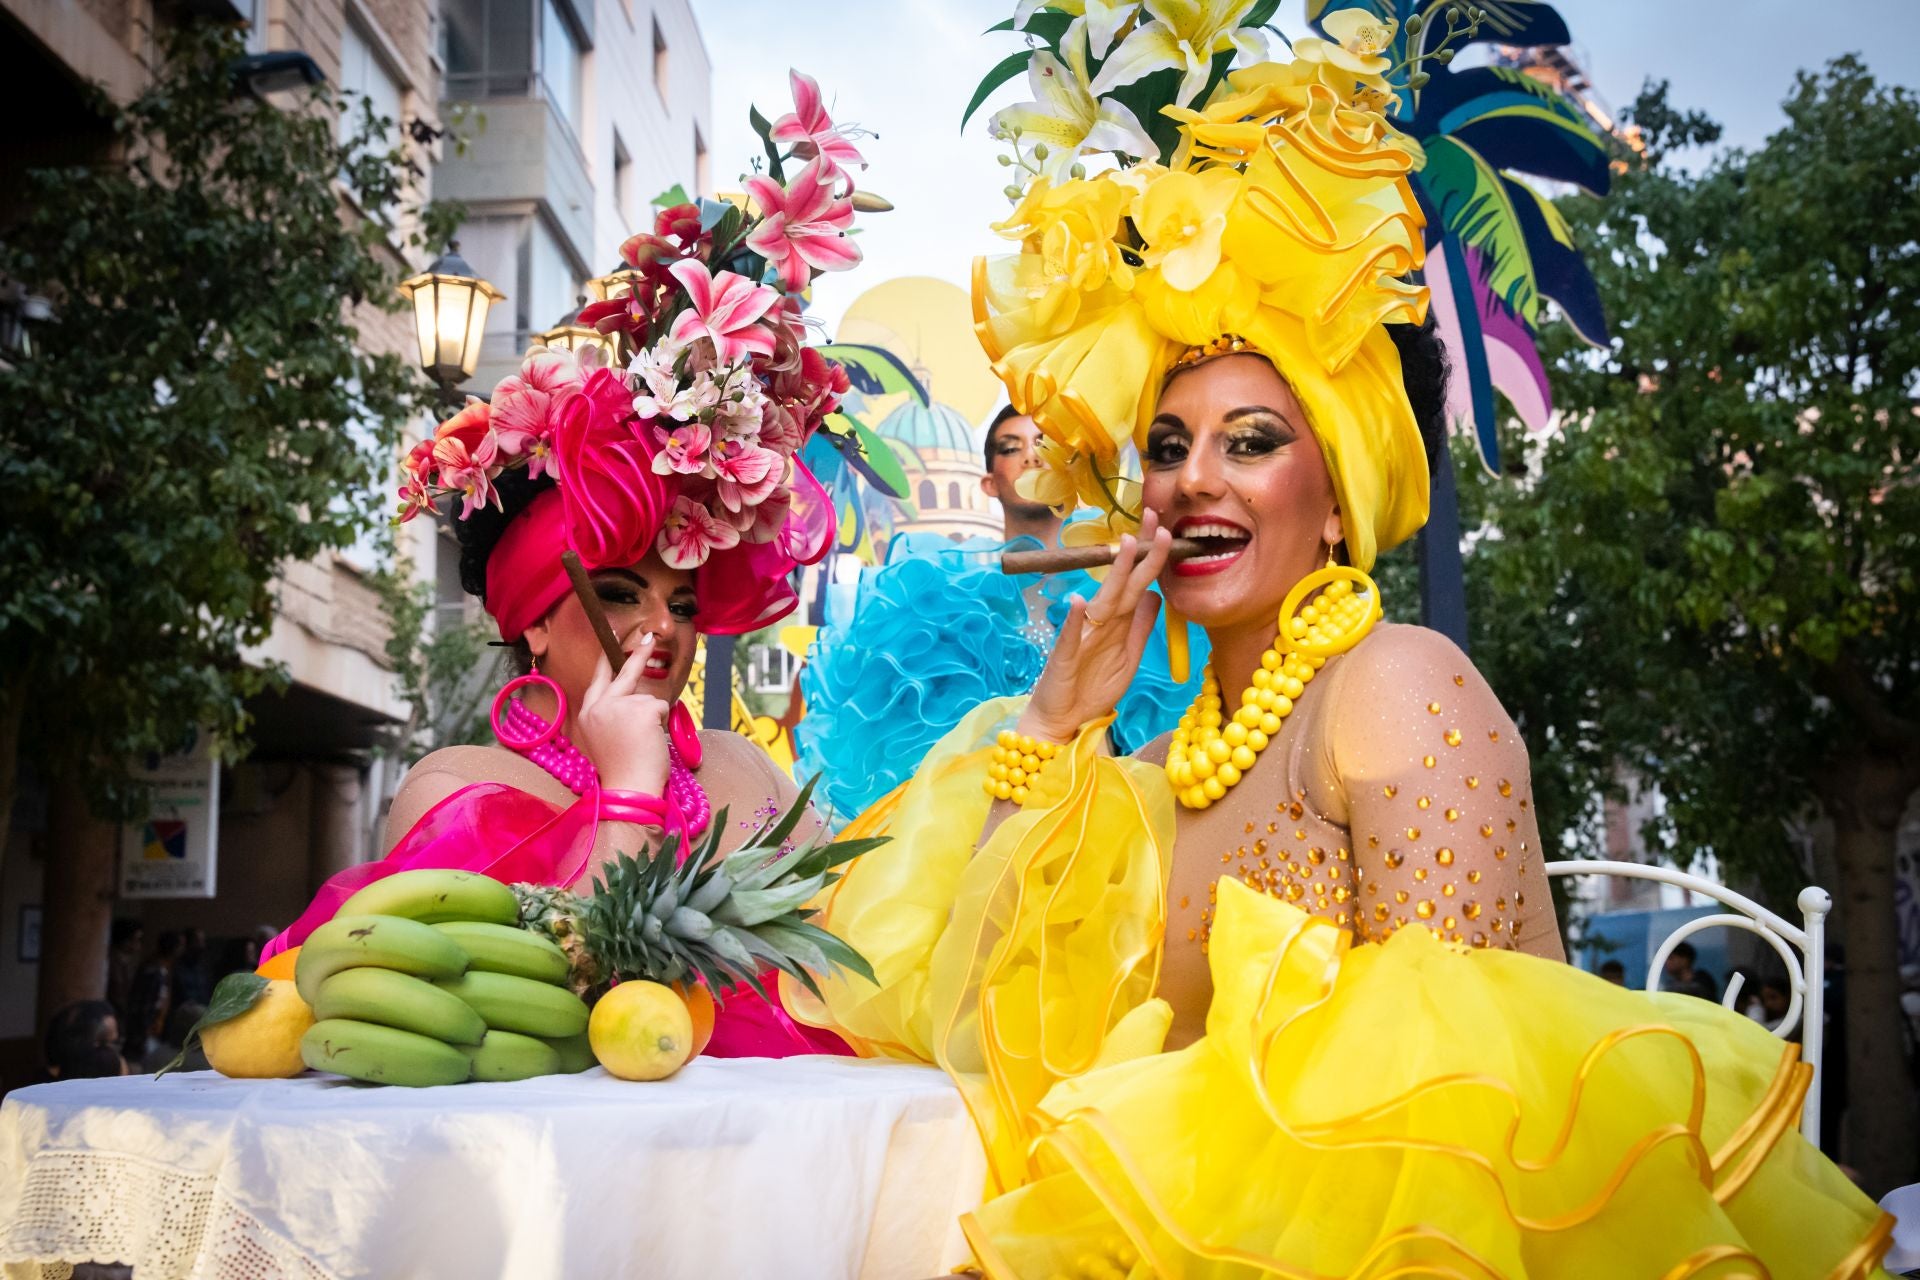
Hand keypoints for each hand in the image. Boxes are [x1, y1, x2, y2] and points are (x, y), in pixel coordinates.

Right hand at [571, 634, 671, 795]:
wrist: (628, 789)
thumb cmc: (621, 772)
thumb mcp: (603, 740)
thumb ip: (610, 717)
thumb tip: (631, 701)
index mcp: (587, 714)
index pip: (598, 680)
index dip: (606, 661)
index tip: (611, 641)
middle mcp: (598, 706)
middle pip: (623, 673)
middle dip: (637, 653)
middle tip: (648, 636)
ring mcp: (619, 705)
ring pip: (648, 700)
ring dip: (653, 719)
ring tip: (643, 744)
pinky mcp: (642, 709)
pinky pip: (662, 708)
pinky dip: (662, 724)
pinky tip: (651, 741)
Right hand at [1020, 508, 1173, 743]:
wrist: (1064, 720)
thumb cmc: (1092, 687)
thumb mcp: (1128, 657)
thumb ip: (1141, 627)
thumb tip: (1158, 596)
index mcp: (1117, 623)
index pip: (1138, 584)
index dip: (1152, 559)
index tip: (1166, 530)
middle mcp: (1100, 623)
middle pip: (1123, 583)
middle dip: (1139, 552)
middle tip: (1154, 520)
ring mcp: (1081, 637)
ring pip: (1101, 601)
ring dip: (1113, 574)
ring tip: (1124, 546)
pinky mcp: (1064, 658)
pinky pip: (1070, 636)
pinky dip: (1073, 620)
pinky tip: (1078, 602)